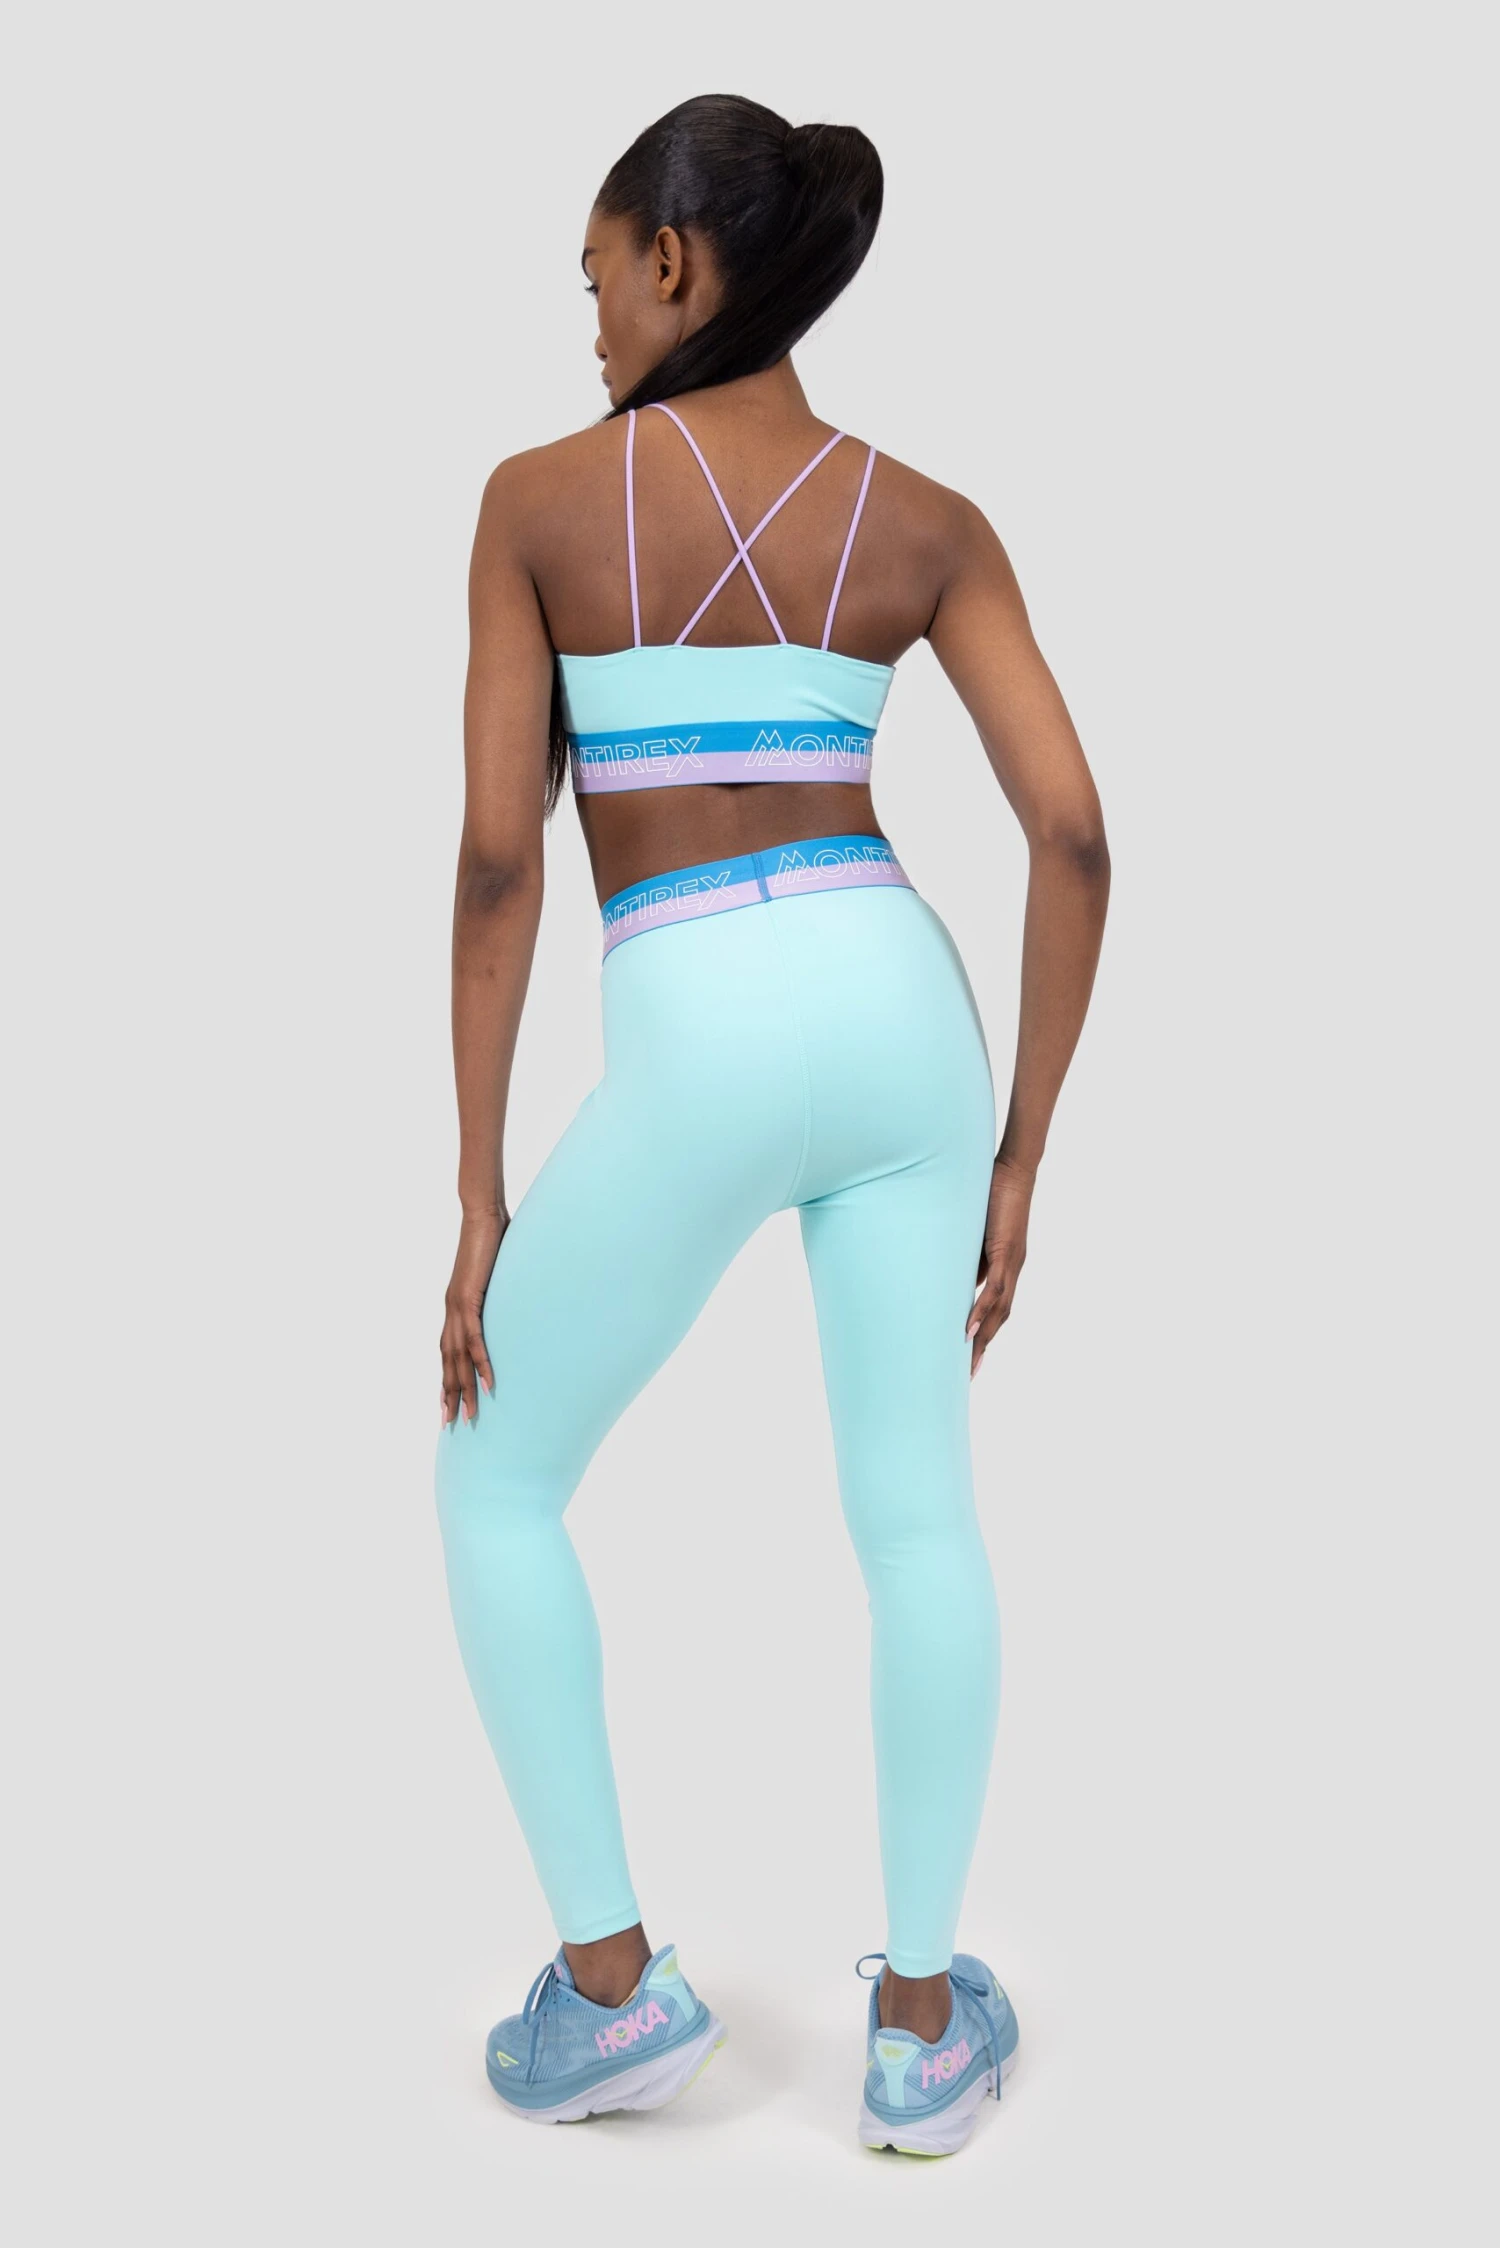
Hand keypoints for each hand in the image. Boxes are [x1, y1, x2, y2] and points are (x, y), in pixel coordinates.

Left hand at [440, 1208, 506, 1424]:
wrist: (482, 1215)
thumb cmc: (492, 1239)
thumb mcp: (496, 1275)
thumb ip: (498, 1291)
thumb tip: (513, 1299)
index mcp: (455, 1307)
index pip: (447, 1351)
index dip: (446, 1378)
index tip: (446, 1404)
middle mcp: (451, 1311)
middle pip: (447, 1362)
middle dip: (448, 1394)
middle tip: (450, 1424)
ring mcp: (457, 1306)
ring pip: (457, 1358)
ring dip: (463, 1388)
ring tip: (469, 1414)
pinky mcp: (469, 1300)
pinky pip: (475, 1340)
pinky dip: (480, 1364)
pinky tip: (488, 1384)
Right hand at [967, 1156, 1033, 1377]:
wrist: (1014, 1171)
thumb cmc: (992, 1195)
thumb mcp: (973, 1230)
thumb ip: (966, 1251)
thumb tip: (945, 1267)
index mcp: (1004, 1268)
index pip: (994, 1310)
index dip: (983, 1335)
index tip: (969, 1359)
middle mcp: (1012, 1271)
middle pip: (998, 1320)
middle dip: (983, 1348)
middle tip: (967, 1376)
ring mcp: (1012, 1264)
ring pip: (999, 1311)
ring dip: (983, 1340)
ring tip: (967, 1363)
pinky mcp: (1007, 1252)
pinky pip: (995, 1290)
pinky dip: (981, 1312)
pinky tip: (969, 1330)